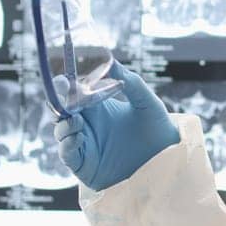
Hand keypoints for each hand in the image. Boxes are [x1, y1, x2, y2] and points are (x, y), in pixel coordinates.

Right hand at [55, 62, 180, 189]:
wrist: (166, 158)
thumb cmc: (158, 127)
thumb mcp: (146, 102)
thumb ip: (130, 81)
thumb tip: (111, 62)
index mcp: (97, 107)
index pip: (73, 93)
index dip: (66, 85)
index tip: (65, 79)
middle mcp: (87, 124)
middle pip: (61, 110)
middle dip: (58, 102)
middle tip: (64, 95)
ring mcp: (84, 144)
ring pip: (60, 130)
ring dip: (64, 123)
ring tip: (77, 120)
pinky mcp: (84, 164)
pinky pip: (67, 153)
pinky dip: (67, 143)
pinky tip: (78, 136)